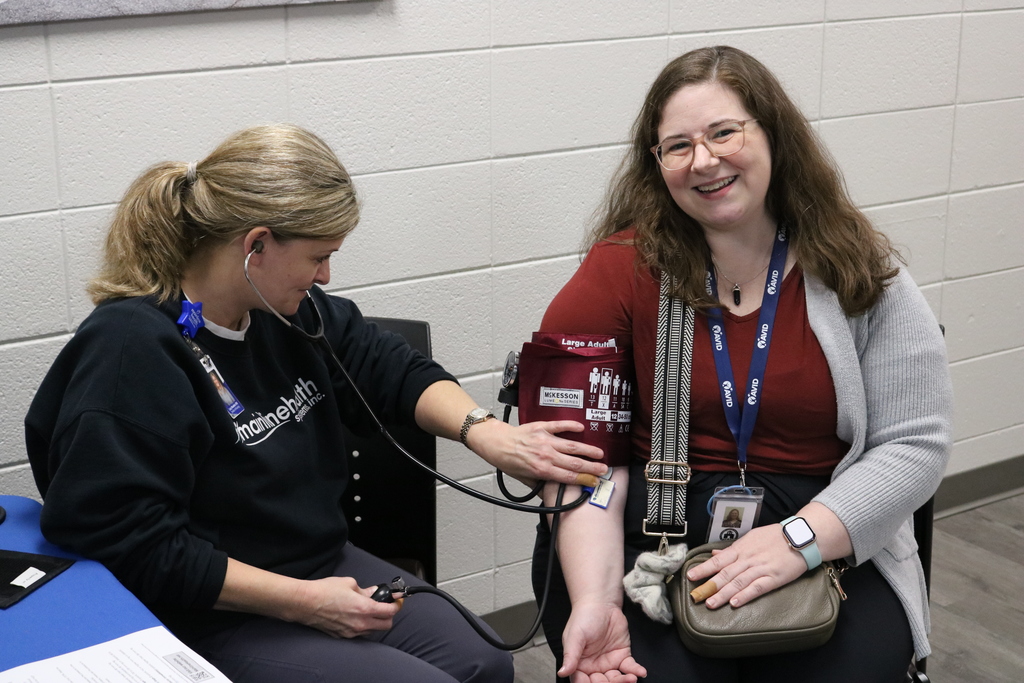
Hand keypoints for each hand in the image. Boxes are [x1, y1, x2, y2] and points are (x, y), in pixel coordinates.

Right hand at [294, 576, 401, 637]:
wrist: (305, 603)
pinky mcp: (342, 636)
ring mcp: (351, 632)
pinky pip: (359, 633)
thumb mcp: (349, 583)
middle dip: (389, 615)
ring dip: (376, 622)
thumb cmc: (325, 591)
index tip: (397, 600)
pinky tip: (356, 617)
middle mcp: (360, 623)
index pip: (390, 611)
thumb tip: (373, 591)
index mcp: (364, 608)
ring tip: (369, 610)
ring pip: (373, 631)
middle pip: (386, 625)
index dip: (397, 605)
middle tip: (385, 606)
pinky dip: (363, 626)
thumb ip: (365, 590)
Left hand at [468, 419, 606, 486]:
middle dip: (592, 467)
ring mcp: (545, 440)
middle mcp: (545, 455)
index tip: (595, 481)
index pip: (569, 477)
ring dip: (587, 450)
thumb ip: (541, 485)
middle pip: (574, 463)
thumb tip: (554, 493)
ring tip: (599, 453)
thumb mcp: (524, 480)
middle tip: (604, 469)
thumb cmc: (508, 461)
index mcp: (541, 470)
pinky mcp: (541, 427)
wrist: (496, 443)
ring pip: (572, 446)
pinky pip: (559, 426)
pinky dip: (571, 426)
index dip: (584, 480)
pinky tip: (581, 428)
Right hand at [559, 602, 646, 682]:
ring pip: (617, 679)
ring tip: (631, 678)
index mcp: (579, 663)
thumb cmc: (584, 616)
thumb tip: (563, 672)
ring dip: (624, 681)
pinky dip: (635, 671)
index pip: (583, 682)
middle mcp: (594, 666)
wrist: (601, 602)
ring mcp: (609, 661)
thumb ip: (570, 655)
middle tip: (617, 681)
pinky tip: (640, 672)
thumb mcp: (574, 636)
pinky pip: (629, 667)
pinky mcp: (622, 655)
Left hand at [685, 524, 806, 608]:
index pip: (718, 560)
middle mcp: (748, 558)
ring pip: (738, 582)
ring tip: (711, 603)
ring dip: (723, 594)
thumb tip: (714, 554)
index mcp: (741, 548)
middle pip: (725, 573)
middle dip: (709, 585)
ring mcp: (761, 568)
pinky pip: (757, 587)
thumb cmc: (775, 537)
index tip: (690, 576)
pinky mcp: (774, 578)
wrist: (800, 537)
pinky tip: (735, 603)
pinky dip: (745, 595)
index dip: (704, 568)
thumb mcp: (751, 538)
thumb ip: (732, 548)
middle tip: (696, 596)